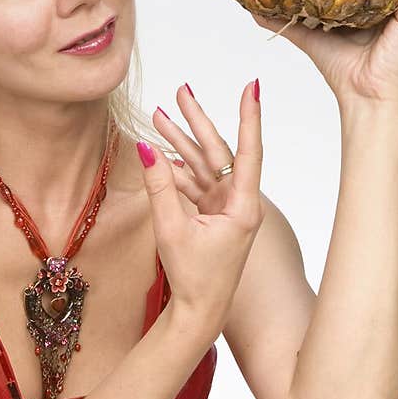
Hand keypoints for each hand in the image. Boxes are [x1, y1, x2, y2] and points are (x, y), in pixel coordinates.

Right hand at [136, 81, 264, 332]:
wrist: (200, 311)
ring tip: (160, 113)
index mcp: (243, 206)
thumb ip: (159, 187)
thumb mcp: (171, 230)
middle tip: (182, 89)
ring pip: (204, 164)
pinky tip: (159, 148)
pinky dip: (177, 167)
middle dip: (198, 120)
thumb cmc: (194, 278)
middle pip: (219, 151)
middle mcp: (238, 201)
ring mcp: (225, 206)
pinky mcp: (212, 213)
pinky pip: (195, 181)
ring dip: (182, 141)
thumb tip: (145, 148)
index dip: (249, 117)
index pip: (249, 151)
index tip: (252, 87)